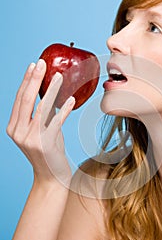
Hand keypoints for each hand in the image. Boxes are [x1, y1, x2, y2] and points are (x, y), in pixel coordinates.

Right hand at [6, 59, 75, 187]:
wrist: (52, 177)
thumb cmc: (49, 151)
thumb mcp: (43, 129)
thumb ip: (43, 113)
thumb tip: (51, 91)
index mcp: (13, 127)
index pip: (20, 99)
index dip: (27, 81)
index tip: (34, 65)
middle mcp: (17, 132)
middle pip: (26, 99)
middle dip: (34, 78)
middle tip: (42, 62)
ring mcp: (29, 138)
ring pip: (41, 108)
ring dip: (51, 90)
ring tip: (59, 76)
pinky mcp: (44, 143)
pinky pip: (56, 122)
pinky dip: (64, 110)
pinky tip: (71, 100)